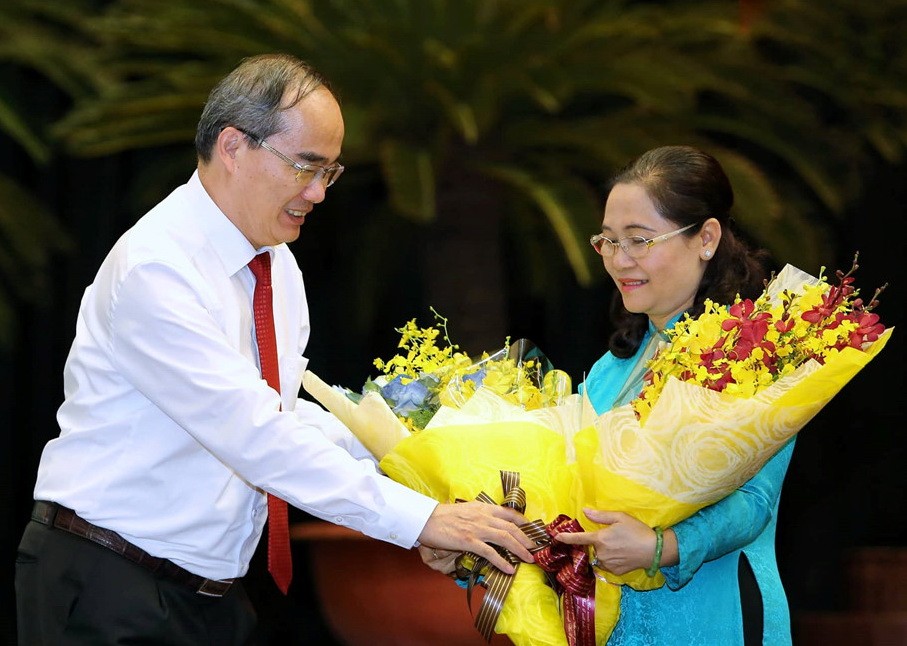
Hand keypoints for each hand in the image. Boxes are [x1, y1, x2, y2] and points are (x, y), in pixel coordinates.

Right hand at [417, 501, 534, 574]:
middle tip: (534, 548)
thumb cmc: (444, 515)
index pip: (509, 513)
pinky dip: (501, 562)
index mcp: (483, 508)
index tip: (532, 529)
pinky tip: (509, 569)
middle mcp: (484, 517)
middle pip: (511, 528)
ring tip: (528, 559)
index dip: (523, 522)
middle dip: (525, 539)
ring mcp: (477, 529)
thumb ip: (480, 514)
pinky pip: (489, 553)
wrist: (427, 519)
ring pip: (505, 539)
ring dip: (519, 550)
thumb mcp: (466, 509)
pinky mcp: (469, 541)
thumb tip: (490, 522)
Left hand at [554, 509, 666, 575]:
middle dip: (599, 542)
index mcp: (600, 539)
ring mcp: (608, 564)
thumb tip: (584, 511)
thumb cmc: (637, 531)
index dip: (566, 538)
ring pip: (600, 557)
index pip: (579, 538)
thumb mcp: (620, 517)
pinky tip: (623, 555)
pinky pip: (608, 565)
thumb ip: (600, 516)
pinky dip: (612, 560)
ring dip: (605, 552)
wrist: (654, 550)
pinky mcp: (615, 572)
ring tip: (621, 546)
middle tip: (615, 538)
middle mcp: (601, 553)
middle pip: (593, 547)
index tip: (556, 537)